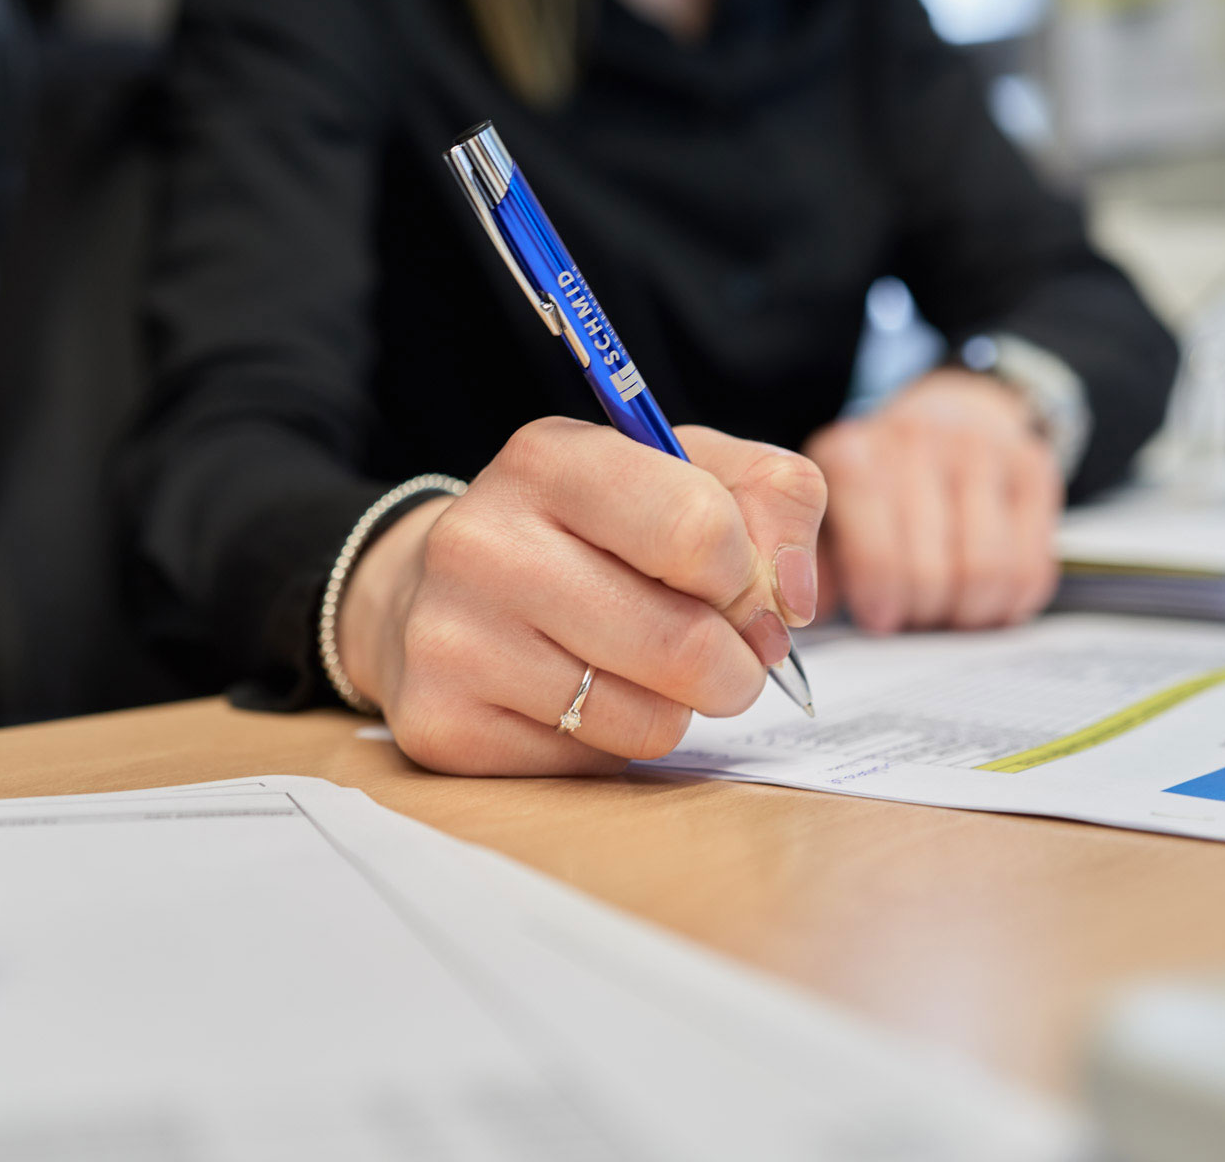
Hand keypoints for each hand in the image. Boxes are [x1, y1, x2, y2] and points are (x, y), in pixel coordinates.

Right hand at [337, 418, 825, 774]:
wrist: (431, 592)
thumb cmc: (586, 532)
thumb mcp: (680, 473)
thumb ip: (772, 501)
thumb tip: (794, 598)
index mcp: (547, 460)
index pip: (699, 530)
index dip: (749, 577)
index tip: (738, 588)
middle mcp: (482, 542)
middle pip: (684, 644)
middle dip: (734, 665)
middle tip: (722, 656)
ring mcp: (452, 638)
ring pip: (647, 720)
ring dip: (675, 709)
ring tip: (639, 671)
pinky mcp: (443, 724)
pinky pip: (593, 764)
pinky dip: (612, 744)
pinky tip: (576, 700)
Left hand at [805, 369, 1061, 633]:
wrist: (951, 410)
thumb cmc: (882, 480)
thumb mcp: (831, 509)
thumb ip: (814, 562)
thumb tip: (800, 614)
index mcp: (850, 453)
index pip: (874, 553)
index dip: (880, 600)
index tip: (879, 619)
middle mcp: (914, 440)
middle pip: (929, 571)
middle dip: (921, 612)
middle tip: (913, 614)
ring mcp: (979, 447)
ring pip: (986, 571)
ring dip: (968, 610)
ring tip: (949, 608)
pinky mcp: (1032, 462)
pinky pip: (1031, 563)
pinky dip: (1013, 599)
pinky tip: (990, 596)